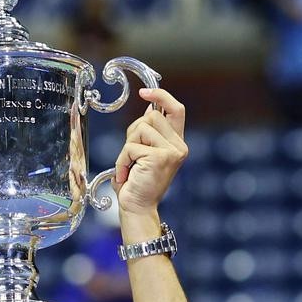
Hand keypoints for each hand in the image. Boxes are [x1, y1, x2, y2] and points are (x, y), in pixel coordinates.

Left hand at [112, 88, 187, 217]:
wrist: (137, 208)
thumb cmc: (137, 182)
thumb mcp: (143, 153)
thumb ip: (148, 133)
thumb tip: (149, 110)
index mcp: (177, 143)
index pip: (176, 109)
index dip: (161, 97)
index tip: (144, 93)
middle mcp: (179, 146)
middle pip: (151, 118)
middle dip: (133, 132)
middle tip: (131, 155)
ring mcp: (172, 152)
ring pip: (141, 129)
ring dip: (127, 147)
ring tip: (129, 166)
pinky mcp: (161, 158)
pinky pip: (132, 146)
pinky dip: (122, 160)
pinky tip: (126, 174)